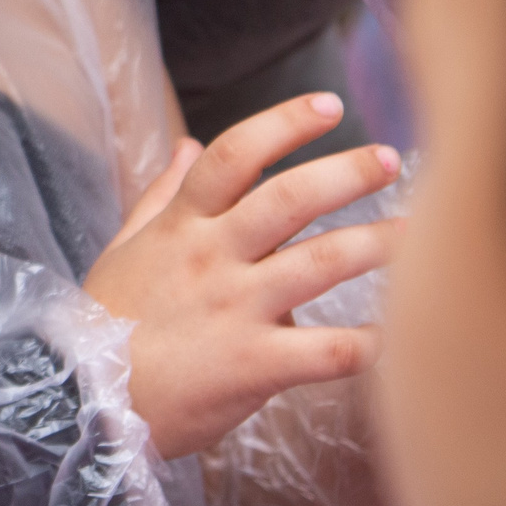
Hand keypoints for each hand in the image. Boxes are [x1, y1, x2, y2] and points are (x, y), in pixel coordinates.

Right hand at [84, 92, 402, 457]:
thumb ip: (162, 194)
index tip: (328, 105)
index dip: (283, 123)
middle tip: (390, 159)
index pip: (234, 156)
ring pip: (322, 262)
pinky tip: (399, 335)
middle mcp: (212, 257)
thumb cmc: (106, 322)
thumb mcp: (125, 247)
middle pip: (289, 198)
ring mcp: (235, 309)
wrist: (86, 400)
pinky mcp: (253, 365)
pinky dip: (372, 343)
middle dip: (347, 172)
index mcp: (182, 226)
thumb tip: (188, 144)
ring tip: (419, 236)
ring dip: (379, 244)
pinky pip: (329, 351)